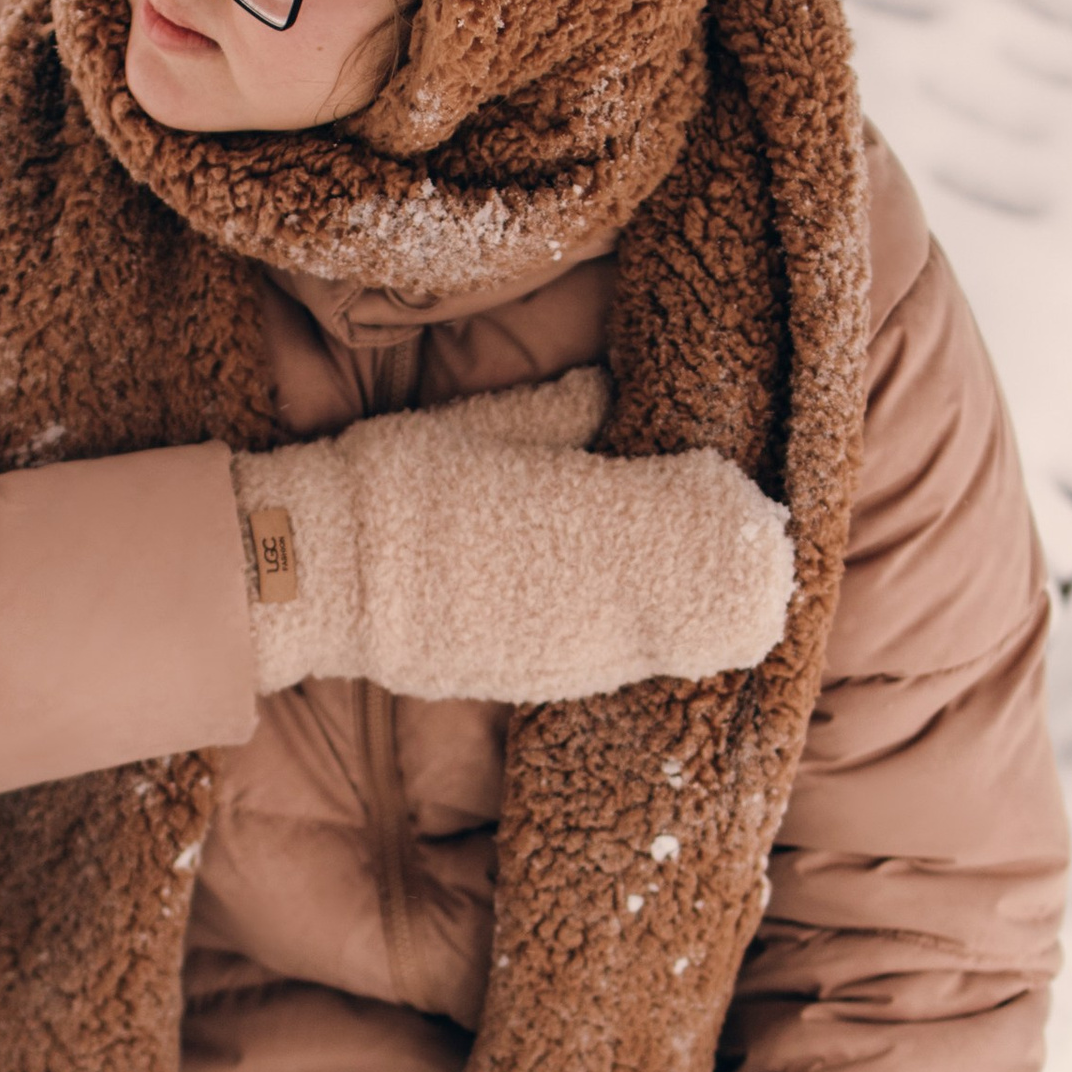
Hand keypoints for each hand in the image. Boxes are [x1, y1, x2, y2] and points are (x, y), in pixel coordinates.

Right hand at [231, 372, 793, 705]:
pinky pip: (617, 664)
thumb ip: (566, 411)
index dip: (740, 519)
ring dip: (693, 616)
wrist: (320, 573)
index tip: (749, 495)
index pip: (703, 525)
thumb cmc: (400, 482)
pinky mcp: (537, 683)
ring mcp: (570, 653)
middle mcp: (596, 601)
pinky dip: (640, 640)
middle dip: (729, 574)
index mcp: (591, 518)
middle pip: (703, 601)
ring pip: (668, 642)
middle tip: (751, 545)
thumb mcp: (493, 424)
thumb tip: (612, 389)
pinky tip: (641, 622)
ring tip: (713, 590)